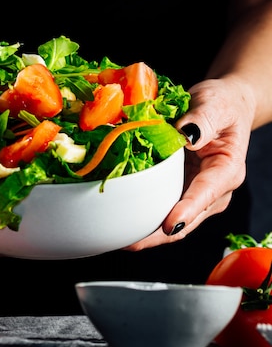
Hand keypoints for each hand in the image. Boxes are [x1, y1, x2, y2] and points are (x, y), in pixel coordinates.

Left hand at [125, 76, 253, 249]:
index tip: (168, 225)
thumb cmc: (223, 104)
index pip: (206, 195)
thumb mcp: (216, 104)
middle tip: (129, 242)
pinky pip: (161, 206)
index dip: (187, 211)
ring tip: (119, 238)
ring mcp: (194, 192)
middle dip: (158, 235)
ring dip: (147, 231)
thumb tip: (187, 135)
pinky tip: (121, 218)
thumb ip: (203, 119)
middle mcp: (213, 189)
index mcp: (226, 170)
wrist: (224, 106)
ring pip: (172, 220)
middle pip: (187, 220)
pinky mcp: (179, 188)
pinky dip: (143, 214)